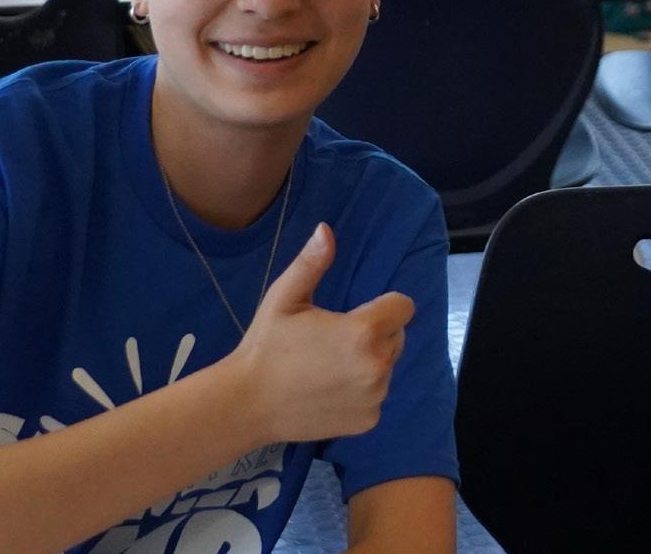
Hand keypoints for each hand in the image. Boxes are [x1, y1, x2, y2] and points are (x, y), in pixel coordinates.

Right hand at [228, 222, 416, 445]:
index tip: (356, 314)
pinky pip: (376, 396)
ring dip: (369, 363)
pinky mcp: (369, 421)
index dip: (383, 306)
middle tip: (334, 342)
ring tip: (328, 367)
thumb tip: (326, 229)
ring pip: (387, 367)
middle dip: (376, 334)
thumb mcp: (285, 298)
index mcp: (364, 331)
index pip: (403, 307)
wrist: (247, 404)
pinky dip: (361, 393)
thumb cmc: (266, 346)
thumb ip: (312, 263)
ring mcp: (375, 397)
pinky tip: (329, 391)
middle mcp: (378, 365)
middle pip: (397, 337)